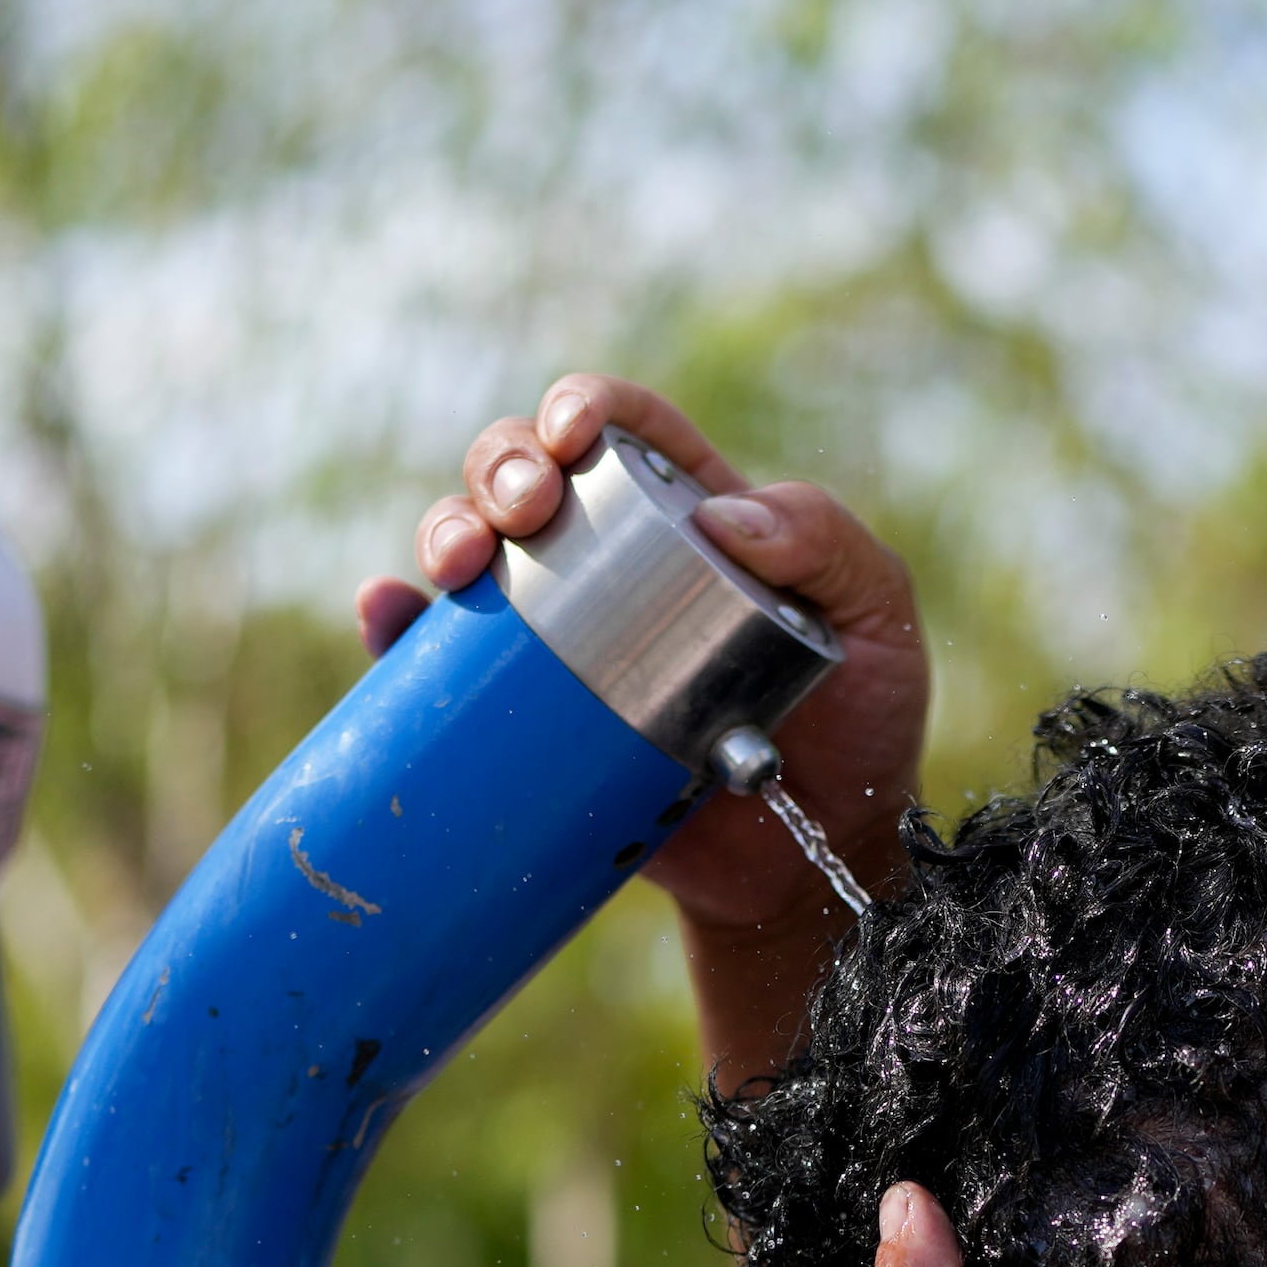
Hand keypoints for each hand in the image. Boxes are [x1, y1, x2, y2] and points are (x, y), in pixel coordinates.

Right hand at [350, 375, 931, 935]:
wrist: (812, 858)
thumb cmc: (858, 729)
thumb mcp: (877, 618)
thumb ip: (828, 544)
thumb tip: (724, 518)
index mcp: (692, 514)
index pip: (627, 430)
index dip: (587, 407)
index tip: (577, 434)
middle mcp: (611, 561)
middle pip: (528, 471)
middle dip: (504, 464)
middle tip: (527, 510)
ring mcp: (558, 633)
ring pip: (472, 545)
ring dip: (445, 528)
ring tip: (462, 561)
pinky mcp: (523, 711)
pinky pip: (438, 657)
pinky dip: (397, 624)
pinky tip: (389, 612)